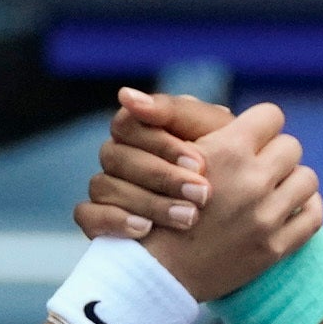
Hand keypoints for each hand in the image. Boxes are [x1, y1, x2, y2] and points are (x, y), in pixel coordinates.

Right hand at [77, 88, 236, 239]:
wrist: (235, 215)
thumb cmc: (228, 162)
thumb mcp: (216, 133)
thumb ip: (178, 110)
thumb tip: (125, 95)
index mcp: (140, 127)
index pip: (129, 124)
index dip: (163, 144)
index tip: (201, 165)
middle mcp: (118, 155)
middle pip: (115, 156)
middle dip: (162, 176)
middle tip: (203, 194)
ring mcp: (105, 187)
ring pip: (103, 185)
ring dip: (148, 201)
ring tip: (188, 218)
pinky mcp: (98, 220)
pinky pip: (87, 215)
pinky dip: (113, 220)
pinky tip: (146, 229)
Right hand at [107, 103, 320, 301]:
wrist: (152, 273)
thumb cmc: (154, 205)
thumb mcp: (165, 155)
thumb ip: (193, 125)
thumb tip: (228, 110)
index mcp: (226, 151)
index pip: (270, 115)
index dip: (258, 125)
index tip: (248, 138)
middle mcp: (251, 181)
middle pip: (291, 146)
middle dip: (274, 154)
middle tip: (257, 166)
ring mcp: (266, 218)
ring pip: (307, 178)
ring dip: (291, 181)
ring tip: (272, 189)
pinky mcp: (275, 248)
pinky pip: (313, 216)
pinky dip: (304, 209)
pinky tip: (287, 209)